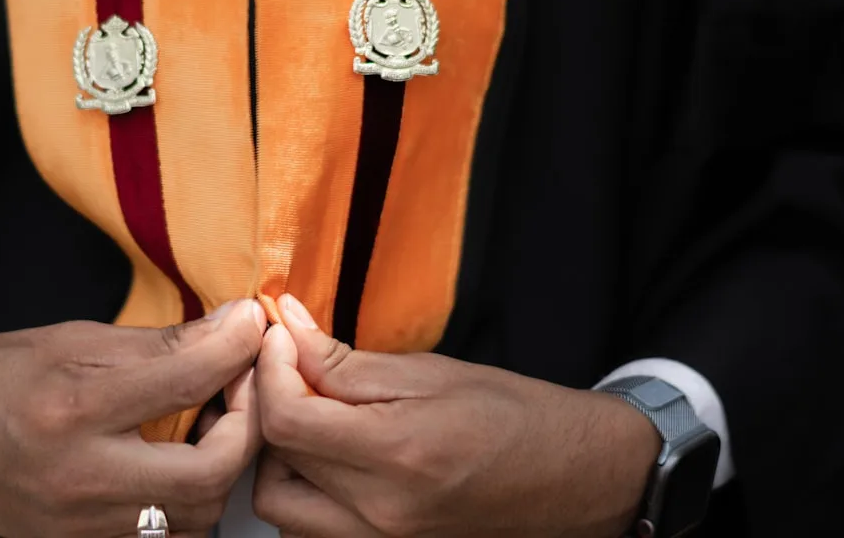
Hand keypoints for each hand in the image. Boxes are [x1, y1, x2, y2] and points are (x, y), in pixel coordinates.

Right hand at [0, 299, 265, 537]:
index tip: (252, 325)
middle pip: (210, 471)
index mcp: (71, 408)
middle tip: (244, 385)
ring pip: (195, 515)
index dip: (237, 346)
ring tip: (214, 420)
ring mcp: (78, 526)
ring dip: (223, 466)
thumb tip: (232, 326)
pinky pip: (162, 537)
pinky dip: (188, 501)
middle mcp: (78, 478)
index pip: (186, 378)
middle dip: (247, 424)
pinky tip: (180, 461)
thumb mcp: (67, 339)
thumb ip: (155, 342)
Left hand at [253, 295, 659, 537]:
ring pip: (282, 509)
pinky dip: (304, 496)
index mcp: (396, 454)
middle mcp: (382, 512)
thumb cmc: (513, 416)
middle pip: (274, 466)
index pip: (287, 419)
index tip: (282, 341)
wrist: (573, 477)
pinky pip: (311, 532)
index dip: (271, 371)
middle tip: (294, 376)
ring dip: (282, 461)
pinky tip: (330, 461)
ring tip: (313, 421)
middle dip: (271, 412)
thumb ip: (346, 360)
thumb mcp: (429, 372)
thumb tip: (286, 326)